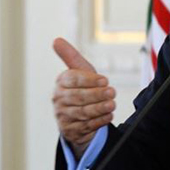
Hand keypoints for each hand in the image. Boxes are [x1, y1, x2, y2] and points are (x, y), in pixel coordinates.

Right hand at [52, 37, 115, 156]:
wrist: (79, 115)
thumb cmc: (82, 88)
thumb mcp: (81, 72)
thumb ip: (71, 56)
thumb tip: (56, 40)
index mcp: (61, 82)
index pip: (72, 79)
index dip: (89, 80)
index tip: (105, 80)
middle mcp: (58, 99)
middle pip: (78, 97)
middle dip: (97, 95)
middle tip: (112, 92)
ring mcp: (62, 116)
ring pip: (82, 112)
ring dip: (99, 108)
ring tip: (112, 105)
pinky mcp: (69, 130)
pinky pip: (85, 126)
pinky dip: (99, 122)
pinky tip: (108, 116)